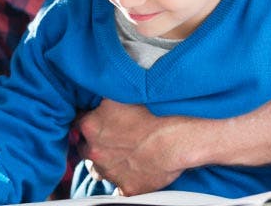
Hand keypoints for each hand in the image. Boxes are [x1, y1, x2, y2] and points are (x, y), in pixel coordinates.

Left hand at [77, 99, 270, 194]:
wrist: (190, 135)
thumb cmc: (166, 107)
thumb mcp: (131, 88)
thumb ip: (111, 91)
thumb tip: (104, 83)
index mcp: (92, 124)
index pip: (80, 122)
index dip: (93, 118)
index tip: (104, 116)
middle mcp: (97, 150)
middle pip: (91, 146)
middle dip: (103, 140)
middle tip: (123, 132)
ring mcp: (114, 171)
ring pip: (105, 167)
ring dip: (116, 158)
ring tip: (137, 147)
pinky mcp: (131, 187)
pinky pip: (125, 184)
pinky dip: (133, 175)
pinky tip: (145, 163)